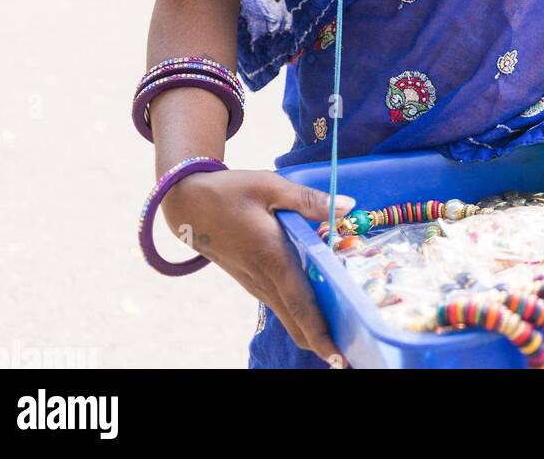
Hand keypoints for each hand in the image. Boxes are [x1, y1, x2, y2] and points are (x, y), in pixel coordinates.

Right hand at [162, 169, 354, 363]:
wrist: (188, 205)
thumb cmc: (230, 192)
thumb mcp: (270, 186)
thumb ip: (309, 200)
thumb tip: (348, 206)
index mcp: (272, 257)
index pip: (300, 303)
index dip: (320, 332)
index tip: (338, 356)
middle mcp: (264, 279)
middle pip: (297, 321)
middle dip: (324, 340)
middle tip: (355, 351)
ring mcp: (256, 284)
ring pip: (289, 315)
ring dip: (315, 328)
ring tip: (348, 331)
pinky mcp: (252, 281)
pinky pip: (281, 304)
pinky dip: (302, 313)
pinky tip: (323, 305)